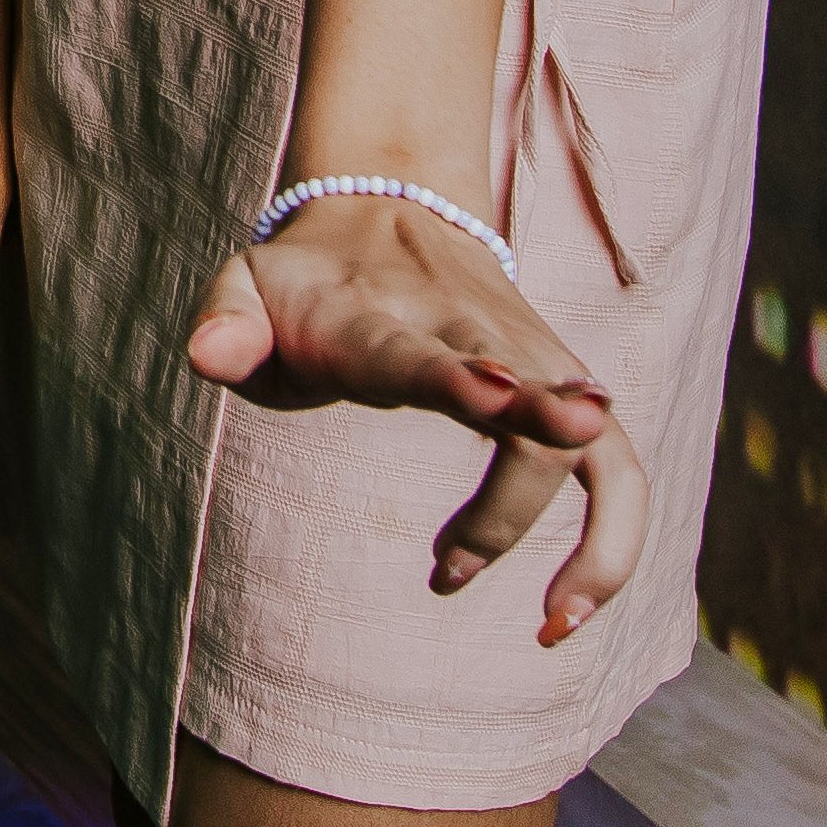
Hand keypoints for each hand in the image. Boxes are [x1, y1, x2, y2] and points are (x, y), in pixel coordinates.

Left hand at [187, 190, 648, 644]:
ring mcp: (531, 359)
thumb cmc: (309, 280)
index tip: (494, 396)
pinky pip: (618, 472)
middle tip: (459, 563)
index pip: (421, 349)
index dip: (458, 375)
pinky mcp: (565, 390)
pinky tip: (569, 610)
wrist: (392, 204)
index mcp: (382, 318)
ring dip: (595, 532)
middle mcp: (473, 334)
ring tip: (551, 622)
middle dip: (543, 442)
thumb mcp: (247, 283)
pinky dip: (615, 541)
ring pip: (596, 441)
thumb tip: (207, 357)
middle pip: (533, 384)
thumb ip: (226, 319)